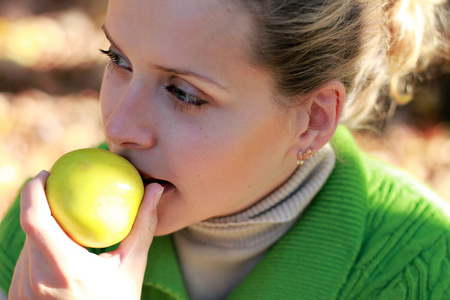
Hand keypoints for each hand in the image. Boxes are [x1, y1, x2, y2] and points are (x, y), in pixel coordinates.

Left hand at [9, 171, 162, 299]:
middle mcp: (36, 280)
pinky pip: (25, 262)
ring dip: (42, 228)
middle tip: (59, 188)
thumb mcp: (133, 265)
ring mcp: (23, 291)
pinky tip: (60, 248)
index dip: (33, 191)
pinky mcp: (18, 297)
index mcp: (65, 269)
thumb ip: (143, 225)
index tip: (46, 174)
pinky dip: (39, 249)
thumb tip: (155, 189)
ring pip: (26, 246)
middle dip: (41, 204)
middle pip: (30, 229)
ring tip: (64, 220)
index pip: (36, 220)